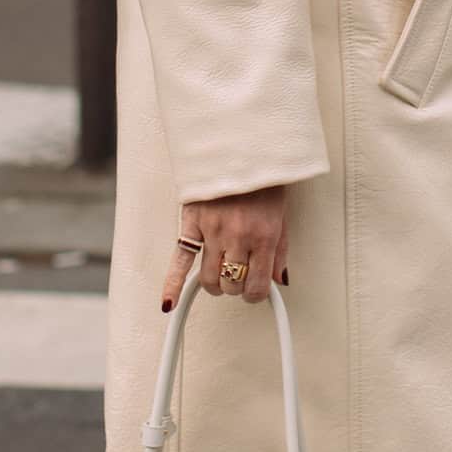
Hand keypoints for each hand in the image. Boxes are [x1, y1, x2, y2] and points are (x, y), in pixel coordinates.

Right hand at [162, 186, 288, 310]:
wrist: (240, 150)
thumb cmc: (262, 182)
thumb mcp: (281, 217)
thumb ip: (280, 252)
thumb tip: (278, 280)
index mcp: (264, 236)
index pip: (257, 286)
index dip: (256, 295)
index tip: (255, 291)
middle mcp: (238, 237)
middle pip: (232, 285)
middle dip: (236, 287)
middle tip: (238, 277)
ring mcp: (213, 232)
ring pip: (209, 279)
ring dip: (215, 284)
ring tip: (219, 274)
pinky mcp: (191, 224)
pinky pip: (180, 261)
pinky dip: (172, 285)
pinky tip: (169, 301)